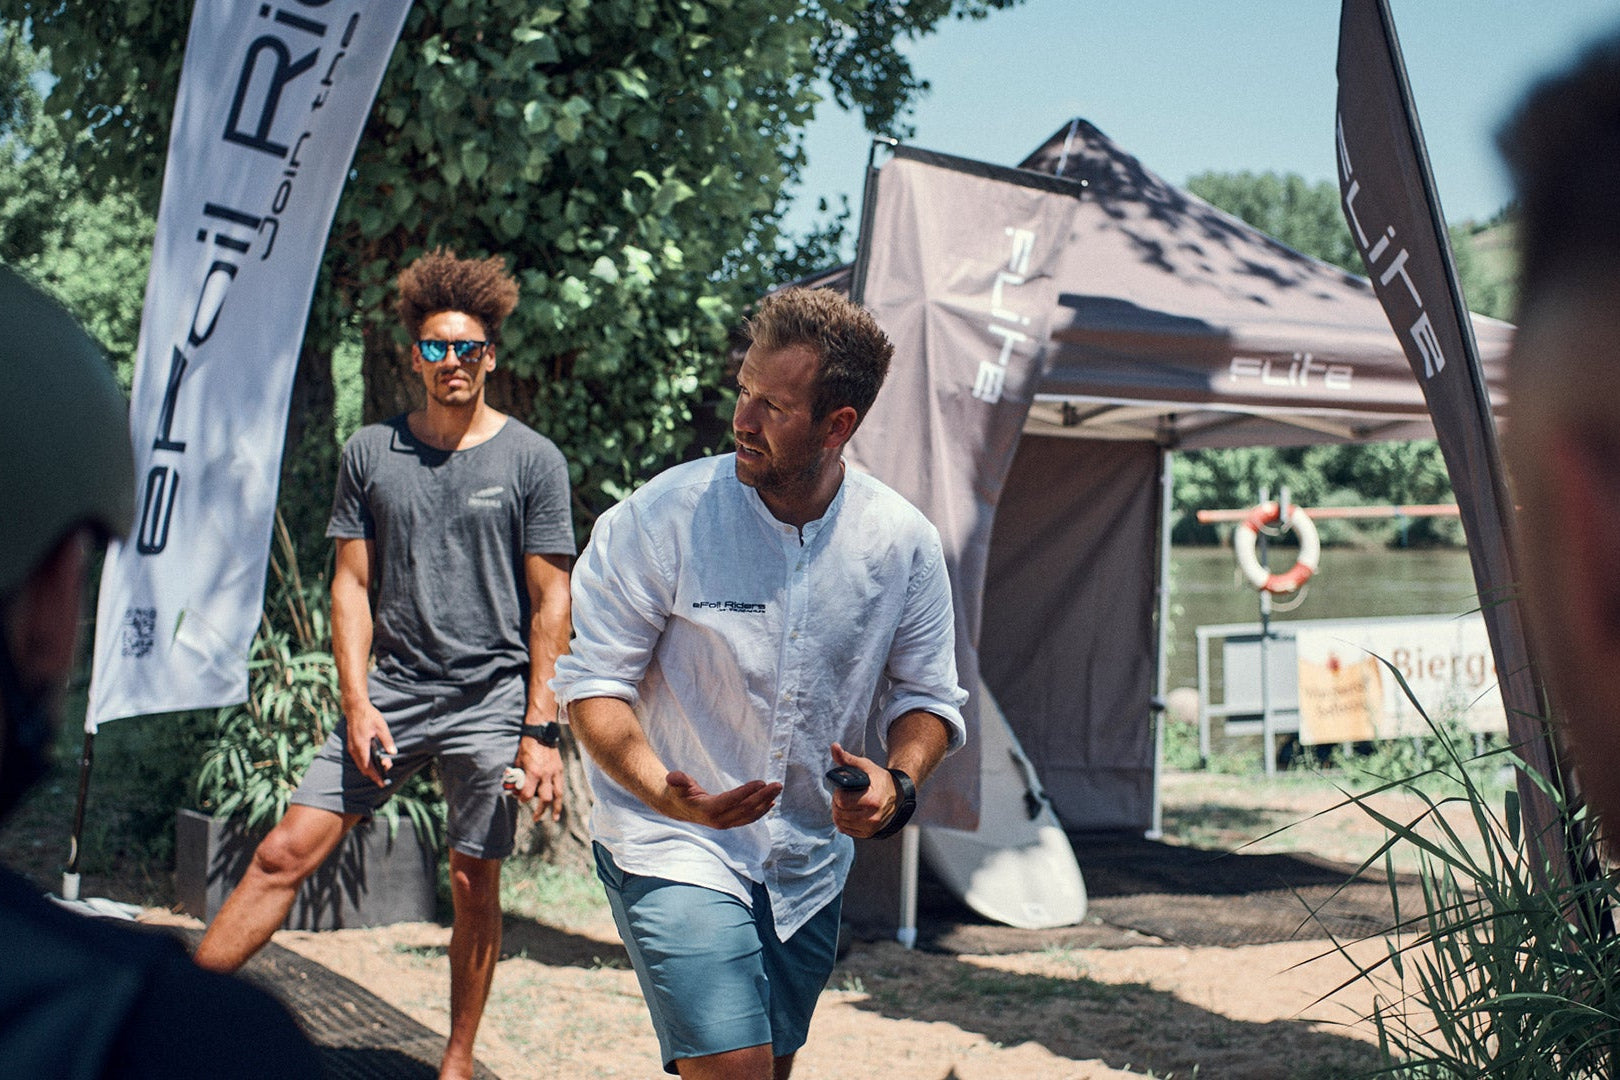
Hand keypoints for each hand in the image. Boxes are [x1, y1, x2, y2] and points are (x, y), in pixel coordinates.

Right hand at [344, 702, 393, 787]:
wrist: (355, 707)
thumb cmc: (369, 716)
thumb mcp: (381, 727)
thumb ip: (387, 741)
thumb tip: (393, 753)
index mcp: (361, 746)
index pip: (368, 767)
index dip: (375, 776)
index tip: (382, 783)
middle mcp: (354, 749)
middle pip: (364, 768)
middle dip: (375, 772)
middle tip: (388, 768)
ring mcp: (352, 748)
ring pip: (361, 764)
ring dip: (371, 767)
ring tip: (385, 763)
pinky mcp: (352, 745)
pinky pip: (359, 759)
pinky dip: (367, 763)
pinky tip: (376, 759)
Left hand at [514, 737, 564, 822]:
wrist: (541, 732)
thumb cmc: (526, 746)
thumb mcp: (518, 761)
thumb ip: (517, 776)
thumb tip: (514, 788)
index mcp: (533, 773)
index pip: (527, 794)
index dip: (522, 799)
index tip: (520, 799)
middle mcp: (545, 775)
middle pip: (545, 799)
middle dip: (540, 810)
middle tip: (535, 818)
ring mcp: (554, 772)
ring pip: (557, 795)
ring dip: (556, 808)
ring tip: (555, 818)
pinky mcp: (559, 769)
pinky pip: (560, 786)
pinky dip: (560, 797)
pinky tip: (558, 804)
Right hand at [660, 771, 781, 829]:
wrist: (678, 808)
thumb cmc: (679, 792)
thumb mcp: (676, 785)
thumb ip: (677, 781)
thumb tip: (672, 777)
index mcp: (707, 810)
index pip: (731, 801)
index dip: (746, 792)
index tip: (761, 782)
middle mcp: (719, 820)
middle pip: (745, 809)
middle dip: (763, 797)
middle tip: (777, 784)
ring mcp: (726, 823)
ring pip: (750, 815)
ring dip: (765, 802)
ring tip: (777, 790)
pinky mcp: (730, 822)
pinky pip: (748, 818)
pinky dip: (760, 811)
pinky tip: (770, 803)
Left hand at [827, 742, 896, 838]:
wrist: (897, 793)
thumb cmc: (879, 779)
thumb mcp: (865, 766)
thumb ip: (847, 758)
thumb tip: (834, 746)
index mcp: (871, 800)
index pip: (842, 801)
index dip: (838, 794)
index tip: (841, 790)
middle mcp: (872, 816)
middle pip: (839, 813)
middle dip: (836, 803)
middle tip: (841, 796)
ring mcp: (871, 827)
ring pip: (841, 824)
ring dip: (838, 813)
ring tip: (843, 804)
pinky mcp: (869, 833)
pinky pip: (847, 831)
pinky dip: (843, 823)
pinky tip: (848, 813)